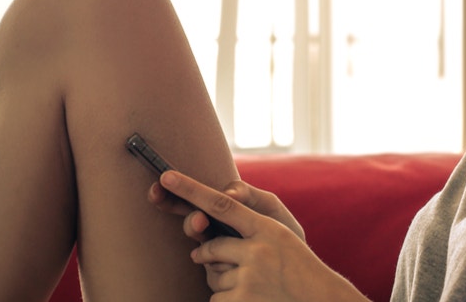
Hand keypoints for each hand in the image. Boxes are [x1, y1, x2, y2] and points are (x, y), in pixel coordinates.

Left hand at [158, 170, 367, 301]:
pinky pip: (215, 299)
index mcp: (268, 228)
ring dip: (225, 283)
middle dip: (211, 257)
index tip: (166, 177)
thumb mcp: (282, 237)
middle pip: (210, 247)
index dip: (191, 189)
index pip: (222, 203)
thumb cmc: (298, 268)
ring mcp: (250, 278)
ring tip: (257, 287)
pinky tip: (252, 300)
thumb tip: (209, 225)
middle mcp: (258, 250)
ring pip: (212, 276)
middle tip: (240, 265)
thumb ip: (248, 225)